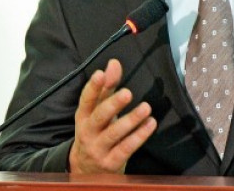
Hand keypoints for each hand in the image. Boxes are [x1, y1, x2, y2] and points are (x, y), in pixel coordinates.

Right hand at [68, 59, 156, 173]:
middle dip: (113, 104)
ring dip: (131, 120)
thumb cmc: (96, 132)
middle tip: (127, 93)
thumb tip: (114, 63)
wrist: (87, 170)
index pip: (86, 100)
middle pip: (99, 117)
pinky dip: (139, 136)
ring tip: (146, 107)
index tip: (100, 74)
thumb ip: (107, 87)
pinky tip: (151, 124)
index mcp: (83, 117)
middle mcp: (87, 132)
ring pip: (114, 134)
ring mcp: (98, 149)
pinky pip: (126, 148)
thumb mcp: (97, 111)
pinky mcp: (111, 162)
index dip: (93, 87)